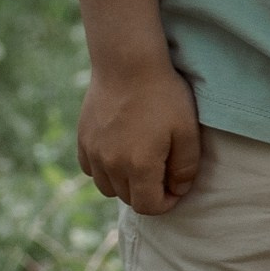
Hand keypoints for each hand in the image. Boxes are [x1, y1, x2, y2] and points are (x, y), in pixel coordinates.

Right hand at [78, 56, 201, 216]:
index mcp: (139, 167)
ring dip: (125, 183)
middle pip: (128, 198)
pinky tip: (120, 153)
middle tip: (164, 172)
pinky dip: (105, 169)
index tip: (176, 188)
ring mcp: (93, 152)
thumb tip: (178, 190)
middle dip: (148, 193)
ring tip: (142, 163)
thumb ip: (185, 168)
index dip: (166, 203)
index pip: (148, 206)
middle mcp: (110, 165)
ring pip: (107, 187)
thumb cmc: (163, 96)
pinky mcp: (83, 139)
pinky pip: (91, 169)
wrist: (128, 63)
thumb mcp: (187, 131)